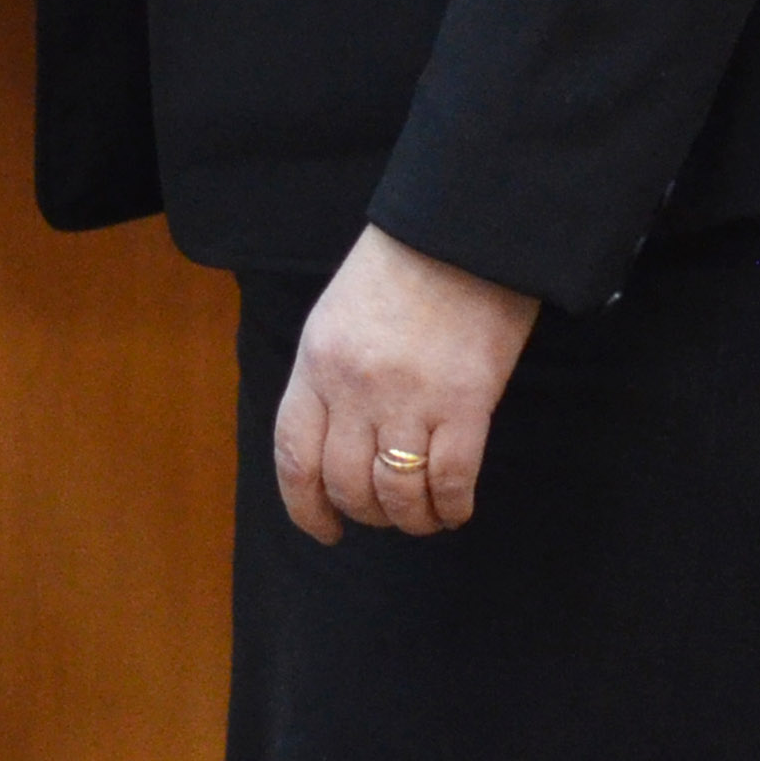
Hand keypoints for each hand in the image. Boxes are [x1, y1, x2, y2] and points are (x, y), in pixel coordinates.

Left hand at [273, 222, 540, 544]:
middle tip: (384, 514)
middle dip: (364, 513)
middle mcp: (354, 389)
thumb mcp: (337, 317)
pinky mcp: (465, 404)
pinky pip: (451, 480)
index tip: (323, 528)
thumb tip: (334, 442)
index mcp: (316, 365)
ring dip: (410, 519)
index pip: (294, 456)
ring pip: (397, 493)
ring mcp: (409, 399)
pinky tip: (456, 509)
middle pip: (345, 484)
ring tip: (424, 517)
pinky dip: (452, 507)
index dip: (305, 507)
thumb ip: (329, 378)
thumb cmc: (400, 269)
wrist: (462, 232)